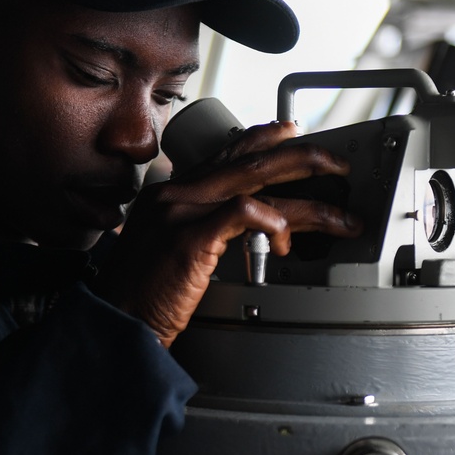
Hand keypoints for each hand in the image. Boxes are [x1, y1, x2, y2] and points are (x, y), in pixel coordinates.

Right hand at [92, 121, 363, 346]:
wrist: (116, 322)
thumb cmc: (142, 294)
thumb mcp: (168, 246)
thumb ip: (200, 225)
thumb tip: (246, 222)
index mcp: (170, 192)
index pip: (224, 152)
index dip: (263, 139)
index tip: (291, 132)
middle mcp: (175, 193)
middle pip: (249, 160)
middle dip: (302, 158)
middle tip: (336, 163)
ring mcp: (180, 212)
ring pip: (257, 185)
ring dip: (309, 203)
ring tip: (338, 215)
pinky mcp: (189, 237)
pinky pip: (243, 213)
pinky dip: (274, 222)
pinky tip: (287, 239)